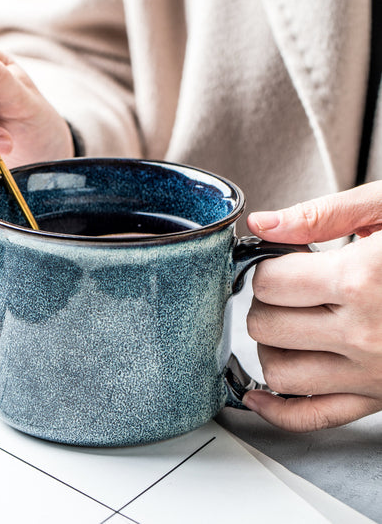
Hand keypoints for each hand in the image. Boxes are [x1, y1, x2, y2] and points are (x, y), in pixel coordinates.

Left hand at [243, 181, 381, 430]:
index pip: (270, 282)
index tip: (279, 261)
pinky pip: (314, 417)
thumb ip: (324, 215)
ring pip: (279, 373)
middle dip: (265, 302)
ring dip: (271, 345)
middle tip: (285, 287)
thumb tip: (263, 222)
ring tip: (289, 322)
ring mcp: (373, 374)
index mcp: (363, 279)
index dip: (266, 266)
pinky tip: (262, 393)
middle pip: (266, 326)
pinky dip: (279, 409)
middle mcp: (365, 334)